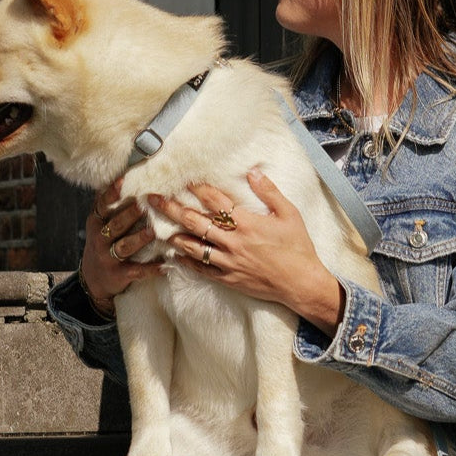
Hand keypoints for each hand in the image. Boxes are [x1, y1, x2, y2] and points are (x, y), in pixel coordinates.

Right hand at [80, 178, 162, 316]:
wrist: (94, 279)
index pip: (102, 205)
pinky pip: (136, 271)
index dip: (112, 194)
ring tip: (154, 232)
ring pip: (125, 246)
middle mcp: (99, 238)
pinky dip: (150, 269)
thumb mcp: (99, 224)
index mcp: (96, 222)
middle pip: (116, 224)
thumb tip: (120, 173)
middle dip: (130, 214)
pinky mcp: (118, 274)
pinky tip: (165, 265)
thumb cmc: (103, 244)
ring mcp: (108, 257)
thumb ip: (108, 204)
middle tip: (145, 204)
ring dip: (140, 239)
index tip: (123, 181)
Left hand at [148, 169, 343, 332]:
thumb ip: (269, 192)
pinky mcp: (228, 278)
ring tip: (158, 228)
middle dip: (172, 209)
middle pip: (196, 222)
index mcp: (247, 223)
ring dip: (175, 235)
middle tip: (154, 199)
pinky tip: (175, 255)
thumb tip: (252, 172)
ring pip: (193, 247)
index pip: (216, 201)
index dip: (198, 189)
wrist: (301, 283)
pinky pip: (202, 269)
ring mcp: (228, 262)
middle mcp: (233, 241)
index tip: (183, 179)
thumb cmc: (297, 247)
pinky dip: (187, 262)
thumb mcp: (289, 214)